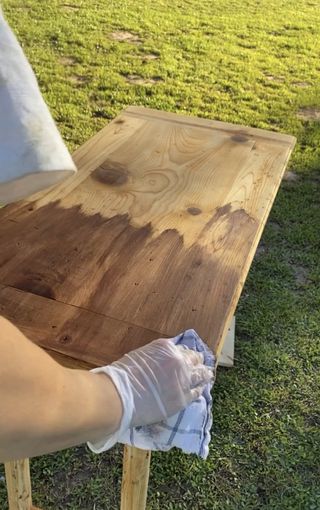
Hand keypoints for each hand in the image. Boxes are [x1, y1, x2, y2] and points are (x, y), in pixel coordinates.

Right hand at [88, 337, 212, 450]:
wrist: (119, 396)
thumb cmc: (122, 375)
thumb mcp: (140, 356)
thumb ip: (156, 356)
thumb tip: (161, 361)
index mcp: (166, 347)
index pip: (183, 348)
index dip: (185, 354)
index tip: (187, 357)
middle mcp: (178, 360)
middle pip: (195, 359)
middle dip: (197, 361)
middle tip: (200, 364)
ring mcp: (183, 380)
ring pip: (201, 374)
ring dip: (204, 374)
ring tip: (208, 375)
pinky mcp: (183, 398)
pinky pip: (196, 392)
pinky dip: (199, 389)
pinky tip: (201, 389)